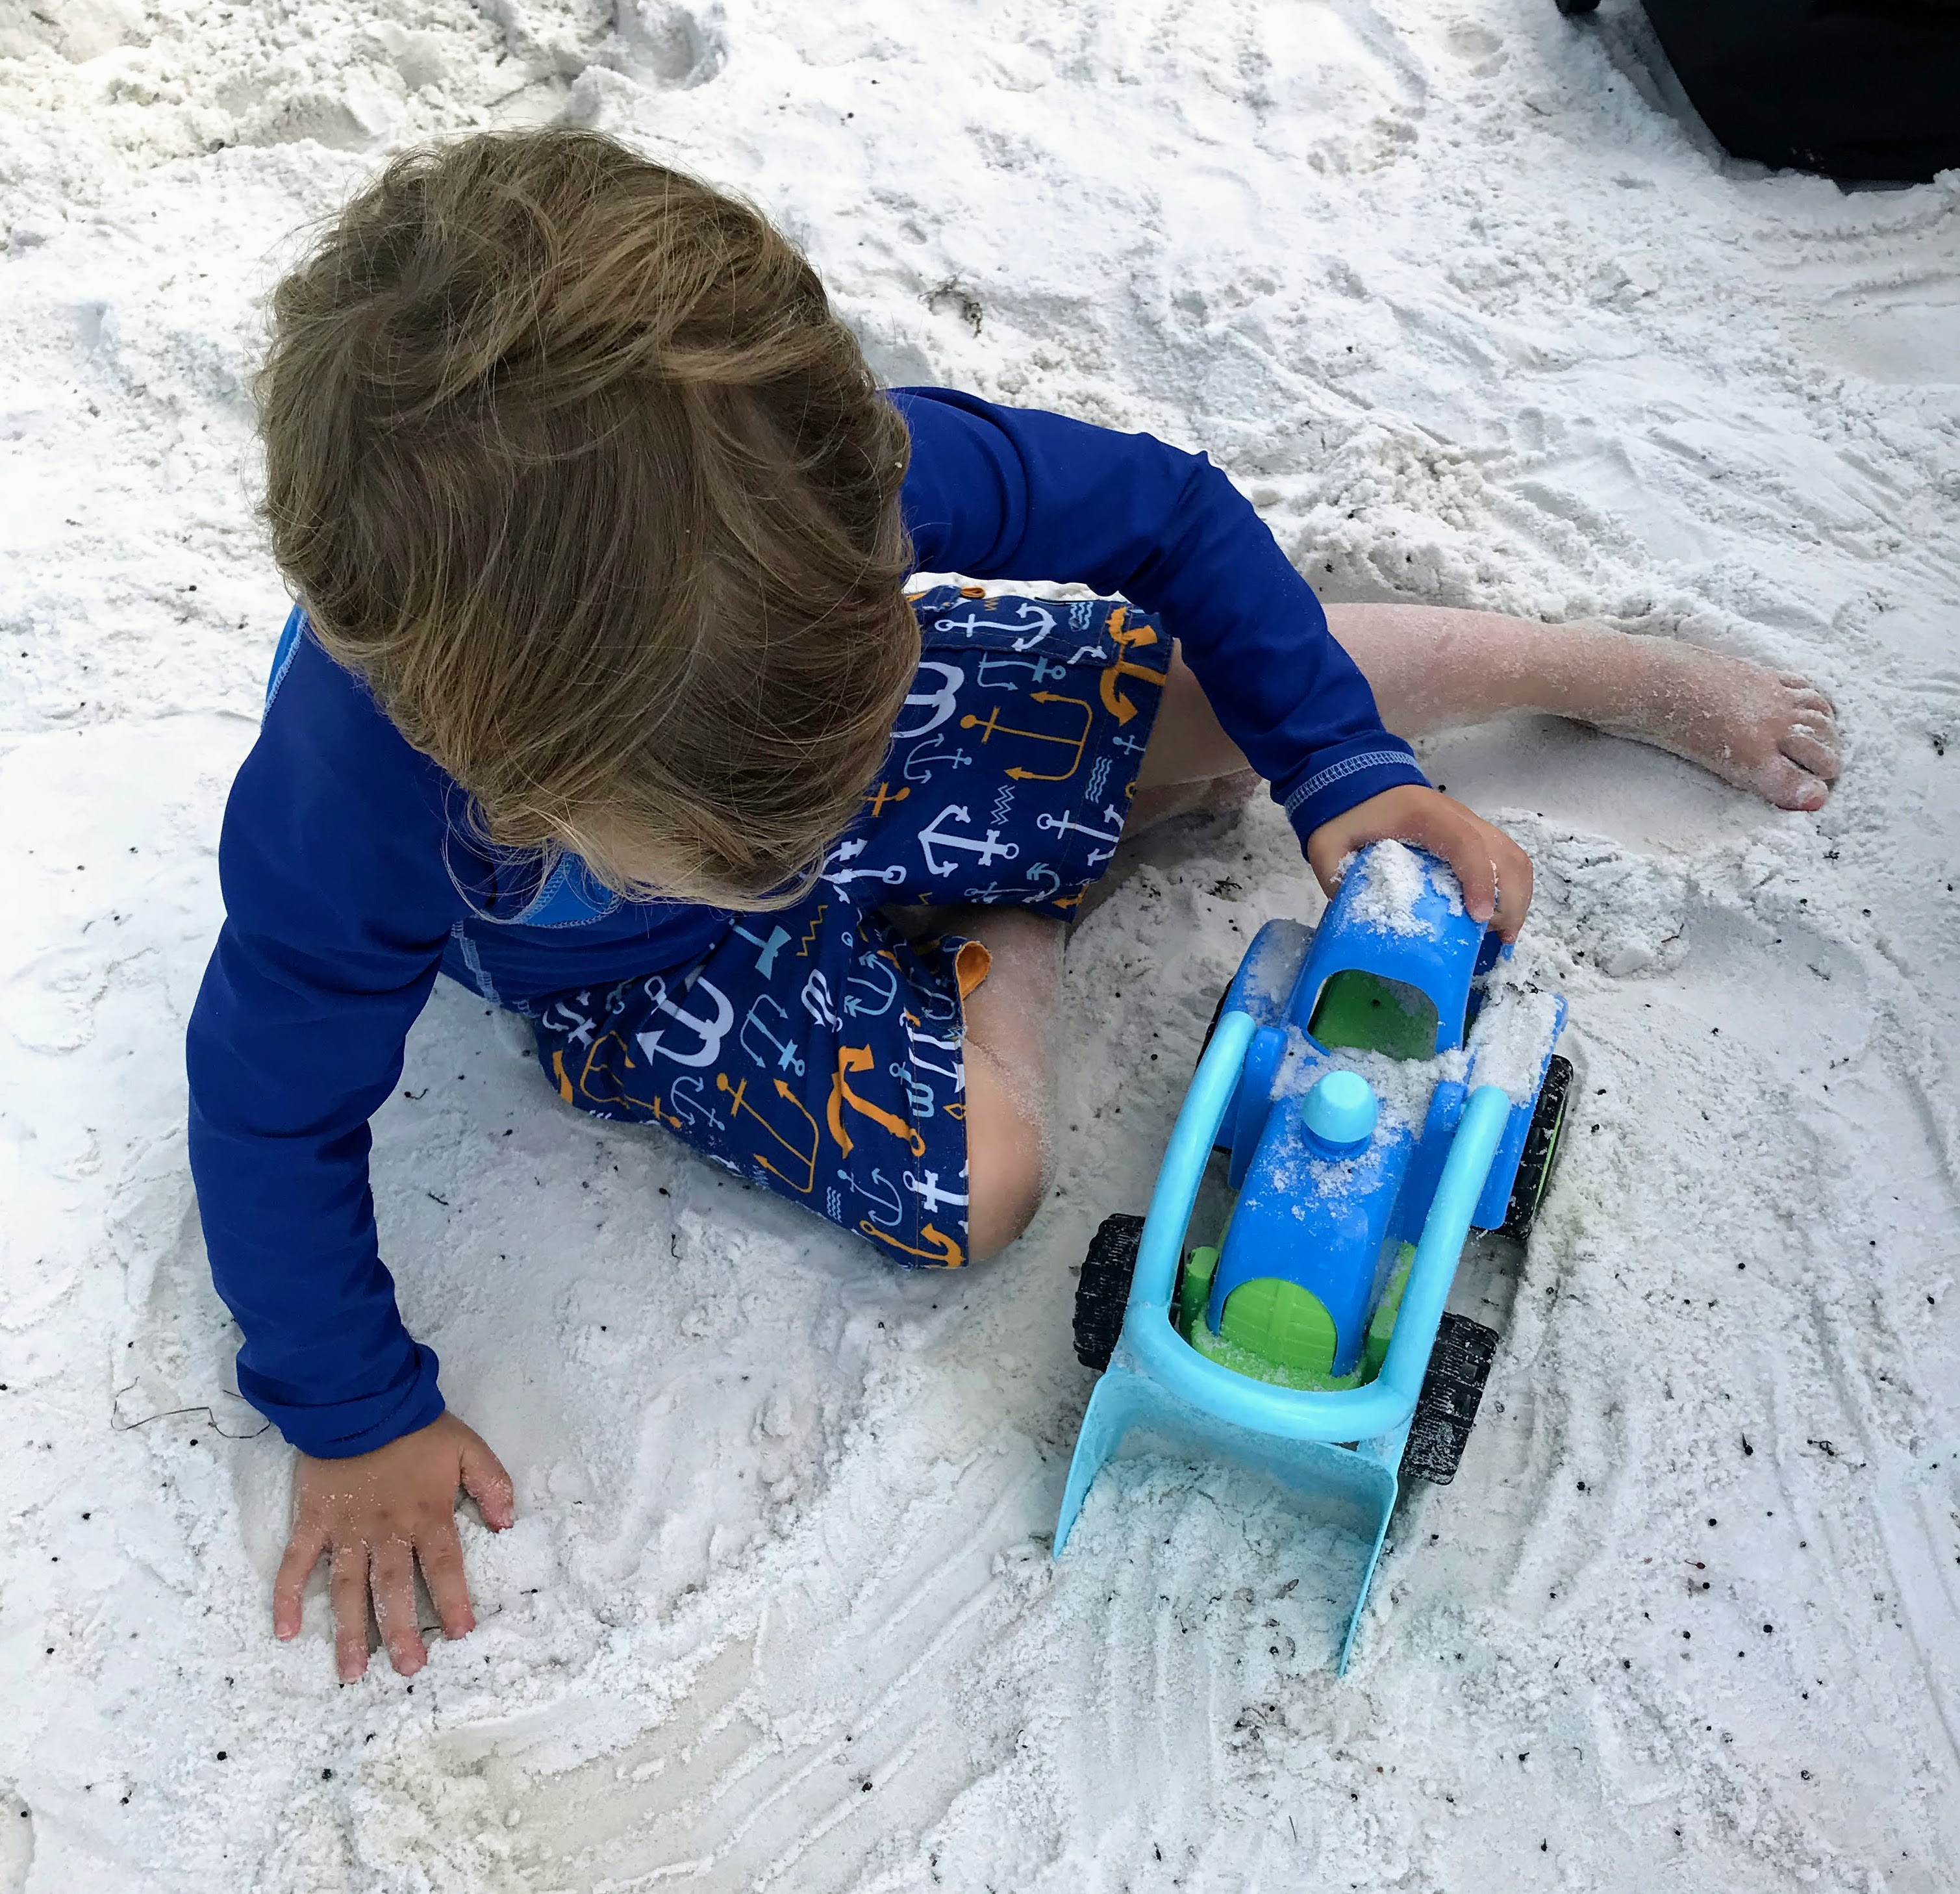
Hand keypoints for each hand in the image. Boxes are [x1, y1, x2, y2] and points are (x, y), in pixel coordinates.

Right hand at [273, 1411, 514, 1680]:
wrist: (360, 1398)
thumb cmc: (416, 1427)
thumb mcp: (468, 1447)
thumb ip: (492, 1483)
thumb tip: (507, 1523)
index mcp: (425, 1514)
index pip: (443, 1566)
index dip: (454, 1600)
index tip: (462, 1633)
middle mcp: (385, 1530)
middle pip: (393, 1588)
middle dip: (401, 1631)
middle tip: (409, 1670)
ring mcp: (345, 1529)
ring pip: (346, 1588)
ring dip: (350, 1631)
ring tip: (353, 1672)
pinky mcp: (312, 1521)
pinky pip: (296, 1564)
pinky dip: (287, 1598)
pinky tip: (287, 1632)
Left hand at [1305, 784, 1533, 939]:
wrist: (1357, 780)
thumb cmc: (1346, 813)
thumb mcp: (1328, 846)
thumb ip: (1339, 880)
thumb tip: (1362, 923)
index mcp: (1423, 816)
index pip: (1466, 843)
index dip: (1479, 880)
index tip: (1479, 918)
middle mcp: (1457, 816)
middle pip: (1504, 854)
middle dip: (1510, 901)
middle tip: (1497, 940)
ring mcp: (1470, 823)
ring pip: (1513, 857)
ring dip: (1517, 898)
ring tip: (1503, 935)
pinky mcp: (1472, 833)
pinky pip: (1506, 859)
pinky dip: (1512, 889)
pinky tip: (1498, 918)